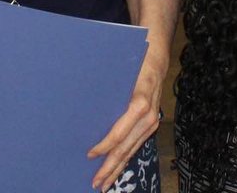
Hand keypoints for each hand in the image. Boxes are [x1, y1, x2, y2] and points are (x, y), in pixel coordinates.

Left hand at [87, 53, 164, 190]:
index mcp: (138, 104)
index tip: (89, 155)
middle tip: (95, 183)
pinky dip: (126, 158)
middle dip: (110, 168)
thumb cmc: (134, 61)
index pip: (118, 133)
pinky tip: (117, 167)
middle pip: (125, 148)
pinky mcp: (151, 123)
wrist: (157, 55)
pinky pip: (137, 144)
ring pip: (132, 150)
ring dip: (118, 168)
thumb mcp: (120, 71)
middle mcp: (147, 117)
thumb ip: (106, 89)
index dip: (103, 147)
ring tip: (104, 183)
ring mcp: (151, 121)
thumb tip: (80, 103)